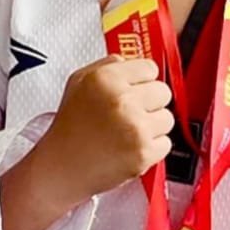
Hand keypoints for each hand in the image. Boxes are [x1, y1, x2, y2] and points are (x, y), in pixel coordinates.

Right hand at [38, 55, 173, 200]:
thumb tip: (130, 61)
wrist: (62, 167)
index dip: (142, 81)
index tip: (135, 90)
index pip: (150, 68)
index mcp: (106, 79)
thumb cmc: (70, 128)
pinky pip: (166, 143)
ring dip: (152, 126)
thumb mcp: (79, 82)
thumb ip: (107, 65)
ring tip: (128, 133)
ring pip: (167, 118)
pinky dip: (151, 148)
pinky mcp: (143, 152)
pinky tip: (130, 148)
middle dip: (150, 103)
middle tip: (131, 114)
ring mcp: (135, 127)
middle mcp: (122, 100)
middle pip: (163, 92)